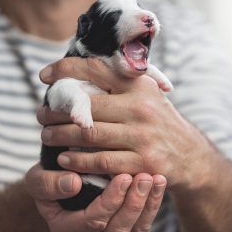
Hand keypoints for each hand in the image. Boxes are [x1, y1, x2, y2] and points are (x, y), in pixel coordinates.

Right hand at [25, 163, 165, 231]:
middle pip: (117, 228)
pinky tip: (159, 182)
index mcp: (67, 228)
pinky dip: (153, 203)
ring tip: (156, 179)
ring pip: (134, 228)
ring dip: (147, 204)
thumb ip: (48, 184)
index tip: (123, 177)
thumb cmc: (50, 179)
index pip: (92, 221)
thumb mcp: (39, 179)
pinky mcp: (124, 223)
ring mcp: (109, 231)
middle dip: (133, 203)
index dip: (109, 201)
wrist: (63, 181)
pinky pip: (142, 221)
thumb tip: (73, 183)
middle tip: (143, 177)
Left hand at [38, 57, 207, 188]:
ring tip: (46, 135)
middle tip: (40, 115)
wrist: (190, 156)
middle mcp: (142, 108)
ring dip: (60, 136)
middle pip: (88, 106)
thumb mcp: (149, 97)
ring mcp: (143, 136)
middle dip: (56, 111)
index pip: (98, 69)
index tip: (45, 76)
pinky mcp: (143, 163)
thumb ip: (121, 86)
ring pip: (90, 134)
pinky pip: (101, 161)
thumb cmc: (160, 124)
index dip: (67, 69)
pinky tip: (64, 159)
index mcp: (141, 86)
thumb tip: (82, 76)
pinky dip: (78, 161)